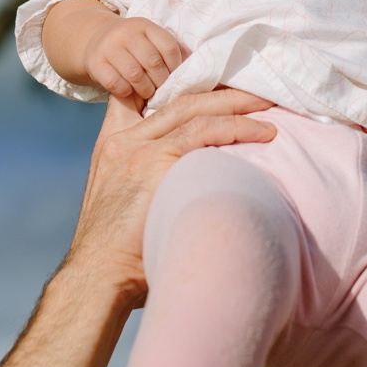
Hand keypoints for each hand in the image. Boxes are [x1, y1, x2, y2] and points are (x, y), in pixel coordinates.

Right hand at [70, 86, 277, 300]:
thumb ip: (153, 183)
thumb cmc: (123, 254)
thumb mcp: (130, 206)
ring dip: (236, 105)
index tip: (223, 92)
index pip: (151, 101)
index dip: (188, 90)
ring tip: (268, 106)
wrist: (98, 276)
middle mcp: (123, 140)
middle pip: (179, 99)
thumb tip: (199, 184)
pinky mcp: (152, 161)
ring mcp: (135, 148)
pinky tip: (263, 132)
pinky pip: (203, 131)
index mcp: (114, 145)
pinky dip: (237, 128)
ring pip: (193, 108)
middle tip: (258, 94)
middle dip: (223, 93)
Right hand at [80, 12, 187, 106]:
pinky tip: (128, 90)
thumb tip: (193, 65)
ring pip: (134, 74)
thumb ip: (166, 49)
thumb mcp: (148, 39)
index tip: (174, 77)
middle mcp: (126, 32)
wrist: (95, 39)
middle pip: (153, 62)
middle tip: (161, 89)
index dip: (175, 66)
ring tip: (147, 92)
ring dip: (145, 89)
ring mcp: (108, 46)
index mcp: (144, 25)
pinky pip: (115, 83)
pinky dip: (125, 91)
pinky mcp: (95, 62)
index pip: (168, 46)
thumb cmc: (131, 45)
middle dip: (161, 81)